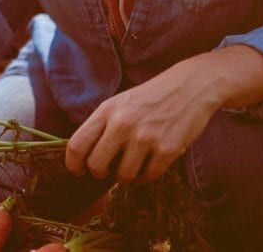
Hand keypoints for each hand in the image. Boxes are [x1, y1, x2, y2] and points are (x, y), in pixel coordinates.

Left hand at [65, 67, 217, 183]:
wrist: (189, 86)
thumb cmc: (149, 98)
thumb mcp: (117, 104)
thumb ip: (101, 126)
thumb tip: (84, 157)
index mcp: (106, 111)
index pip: (77, 145)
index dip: (73, 164)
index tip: (79, 171)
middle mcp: (122, 124)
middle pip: (96, 165)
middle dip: (99, 173)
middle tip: (108, 169)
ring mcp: (145, 137)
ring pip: (123, 176)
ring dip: (126, 176)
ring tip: (131, 165)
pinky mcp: (168, 149)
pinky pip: (148, 177)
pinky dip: (145, 177)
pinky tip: (148, 166)